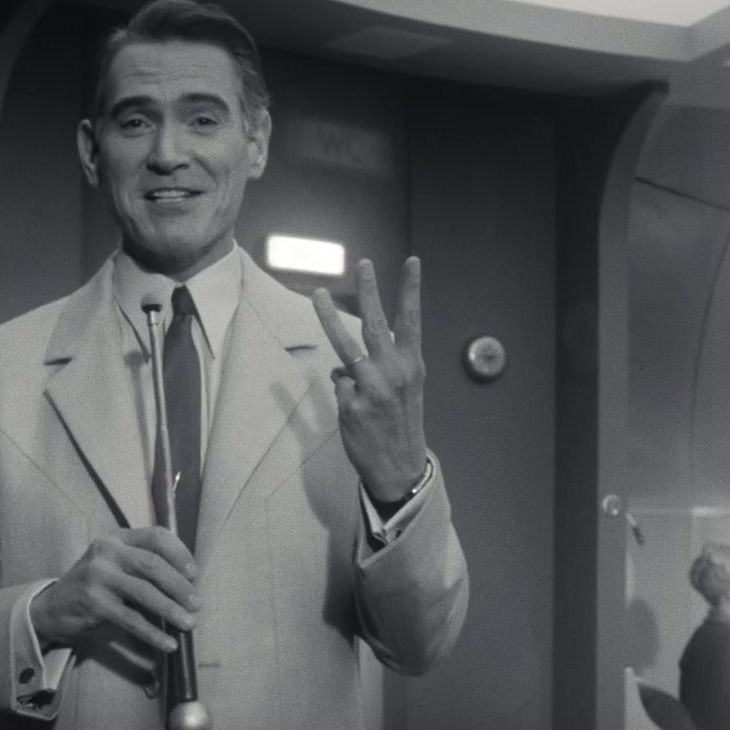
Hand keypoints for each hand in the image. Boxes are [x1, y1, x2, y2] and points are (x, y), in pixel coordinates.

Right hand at [29, 527, 199, 652]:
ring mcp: (98, 576)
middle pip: (153, 564)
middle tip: (196, 604)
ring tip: (189, 624)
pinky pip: (132, 619)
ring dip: (172, 610)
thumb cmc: (93, 586)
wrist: (52, 608)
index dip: (180, 554)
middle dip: (180, 586)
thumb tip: (188, 582)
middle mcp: (106, 552)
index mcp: (116, 538)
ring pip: (145, 592)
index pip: (156, 536)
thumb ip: (142, 564)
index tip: (195, 574)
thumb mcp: (114, 565)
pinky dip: (154, 633)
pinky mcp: (94, 603)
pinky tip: (168, 644)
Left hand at [313, 257, 427, 502]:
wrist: (400, 467)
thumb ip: (387, 365)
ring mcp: (371, 389)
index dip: (411, 290)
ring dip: (329, 318)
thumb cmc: (402, 423)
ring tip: (317, 294)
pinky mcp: (351, 406)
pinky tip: (355, 409)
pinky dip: (344, 392)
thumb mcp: (408, 390)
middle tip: (363, 263)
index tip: (412, 262)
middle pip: (376, 324)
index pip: (412, 321)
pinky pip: (339, 385)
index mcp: (412, 367)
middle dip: (369, 290)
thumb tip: (350, 359)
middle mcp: (393, 374)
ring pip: (344, 347)